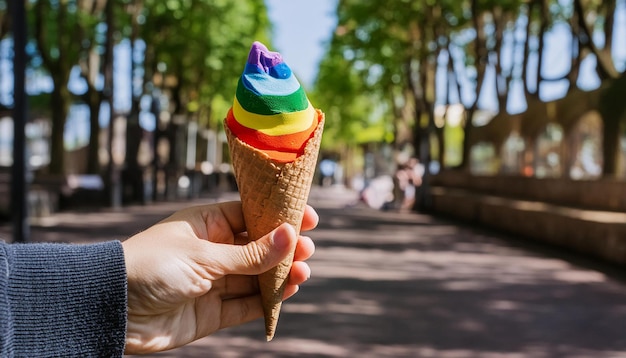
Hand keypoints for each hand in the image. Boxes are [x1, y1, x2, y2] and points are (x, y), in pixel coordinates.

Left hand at [122, 201, 317, 353]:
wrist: (111, 309)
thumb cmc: (151, 267)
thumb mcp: (203, 255)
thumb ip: (249, 253)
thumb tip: (289, 236)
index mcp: (206, 225)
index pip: (249, 215)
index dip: (278, 217)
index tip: (306, 217)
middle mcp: (211, 251)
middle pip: (257, 247)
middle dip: (283, 248)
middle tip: (307, 249)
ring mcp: (212, 282)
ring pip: (255, 277)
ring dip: (280, 274)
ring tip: (303, 272)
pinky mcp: (211, 311)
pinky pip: (246, 304)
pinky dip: (267, 300)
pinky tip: (287, 292)